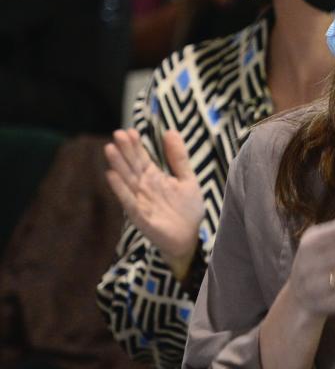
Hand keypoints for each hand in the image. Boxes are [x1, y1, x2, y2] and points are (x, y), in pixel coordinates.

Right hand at [104, 129, 203, 278]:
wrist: (190, 237)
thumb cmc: (187, 209)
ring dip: (118, 165)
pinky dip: (120, 189)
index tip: (130, 130)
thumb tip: (170, 131)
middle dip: (125, 150)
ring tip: (110, 149)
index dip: (136, 145)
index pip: (141, 157)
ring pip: (127, 180)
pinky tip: (112, 175)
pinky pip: (128, 201)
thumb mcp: (187, 179)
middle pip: (132, 166)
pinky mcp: (140, 216)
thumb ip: (178, 158)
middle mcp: (144, 187)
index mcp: (154, 177)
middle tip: (118, 133)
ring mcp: (140, 201)